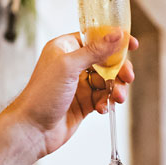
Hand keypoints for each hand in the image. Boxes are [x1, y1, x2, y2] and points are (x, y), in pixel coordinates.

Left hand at [12, 30, 137, 155]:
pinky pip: (103, 98)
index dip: (115, 41)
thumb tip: (117, 34)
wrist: (32, 129)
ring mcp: (78, 84)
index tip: (132, 45)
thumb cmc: (42, 95)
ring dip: (115, 89)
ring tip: (117, 98)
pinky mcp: (83, 102)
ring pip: (107, 81)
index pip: (96, 38)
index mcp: (66, 48)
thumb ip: (96, 51)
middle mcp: (72, 64)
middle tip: (128, 77)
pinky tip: (102, 109)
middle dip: (119, 69)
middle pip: (106, 60)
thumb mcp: (70, 67)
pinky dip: (106, 102)